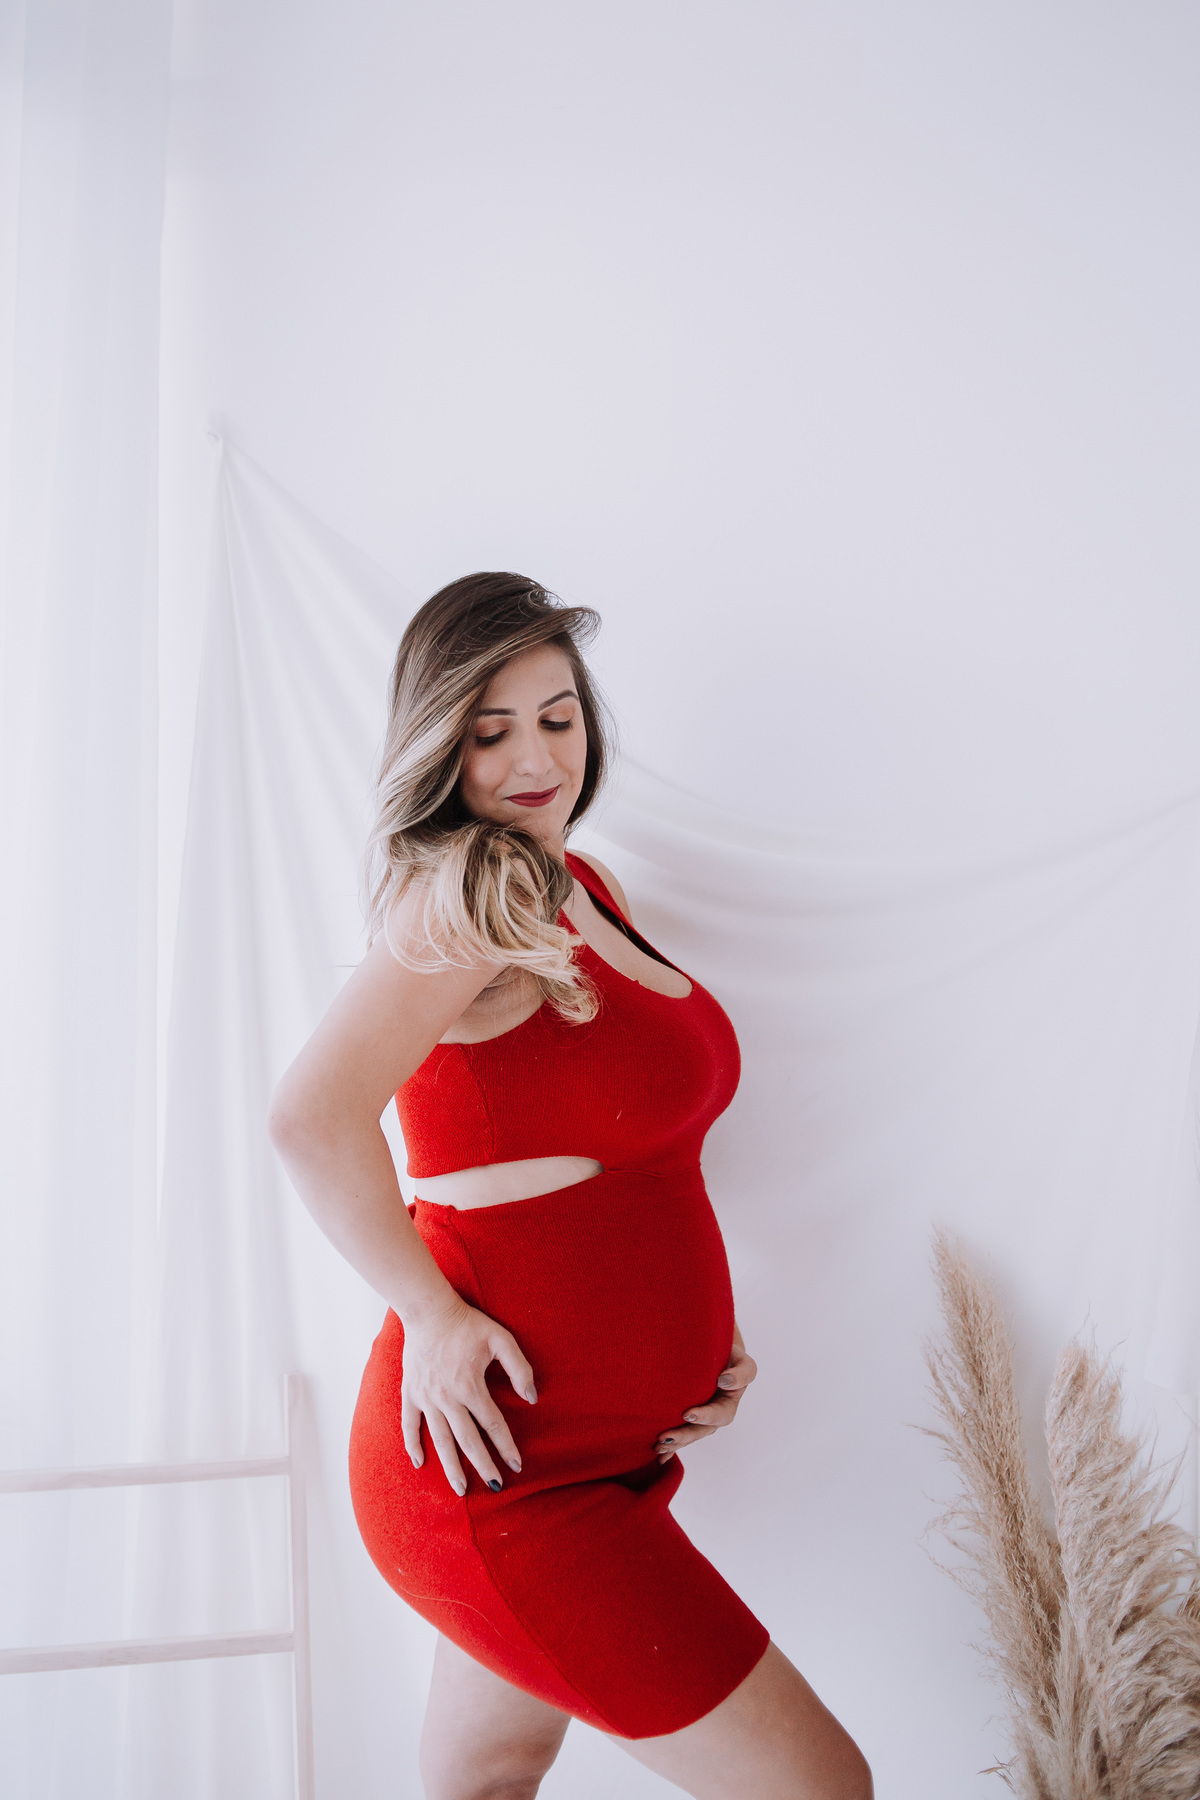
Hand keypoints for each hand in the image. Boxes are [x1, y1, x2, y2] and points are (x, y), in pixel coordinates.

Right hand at [401, 1295, 537, 1494]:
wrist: (428, 1310)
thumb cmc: (467, 1324)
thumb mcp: (500, 1339)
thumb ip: (519, 1368)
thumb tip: (531, 1398)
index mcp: (470, 1386)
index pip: (493, 1424)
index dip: (506, 1446)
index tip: (517, 1465)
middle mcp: (447, 1398)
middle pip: (468, 1440)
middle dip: (483, 1466)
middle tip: (495, 1486)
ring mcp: (426, 1398)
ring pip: (440, 1439)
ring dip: (451, 1466)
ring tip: (461, 1488)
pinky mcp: (410, 1393)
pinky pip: (409, 1425)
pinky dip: (413, 1445)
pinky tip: (420, 1464)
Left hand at [654, 1324, 756, 1462]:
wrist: (717, 1356)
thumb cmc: (731, 1358)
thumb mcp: (743, 1363)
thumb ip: (741, 1373)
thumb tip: (724, 1381)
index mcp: (729, 1404)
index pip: (719, 1414)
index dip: (704, 1416)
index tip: (688, 1414)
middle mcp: (715, 1417)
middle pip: (701, 1431)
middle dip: (683, 1436)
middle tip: (664, 1437)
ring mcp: (702, 1420)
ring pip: (689, 1436)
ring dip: (674, 1443)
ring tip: (657, 1446)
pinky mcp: (689, 1420)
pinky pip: (681, 1435)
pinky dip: (671, 1447)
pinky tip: (659, 1456)